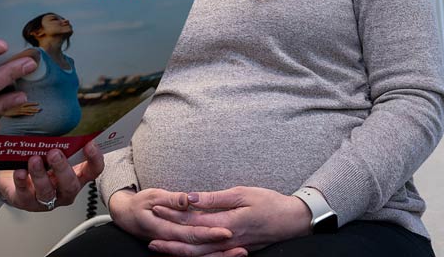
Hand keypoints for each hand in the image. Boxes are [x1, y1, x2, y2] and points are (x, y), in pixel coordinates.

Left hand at [0, 142, 103, 211]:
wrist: (14, 177)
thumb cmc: (39, 160)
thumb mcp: (52, 150)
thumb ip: (61, 140)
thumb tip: (63, 118)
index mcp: (75, 175)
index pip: (92, 170)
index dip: (94, 159)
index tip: (90, 145)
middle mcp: (63, 190)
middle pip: (70, 185)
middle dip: (62, 169)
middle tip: (54, 153)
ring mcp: (46, 199)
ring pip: (47, 192)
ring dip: (41, 175)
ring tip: (34, 160)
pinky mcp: (26, 201)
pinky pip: (25, 194)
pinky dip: (22, 182)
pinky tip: (20, 172)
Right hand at [108, 188, 238, 255]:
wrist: (126, 216)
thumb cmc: (139, 204)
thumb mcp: (152, 195)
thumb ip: (171, 199)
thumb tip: (186, 199)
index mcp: (164, 228)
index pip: (190, 233)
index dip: (209, 233)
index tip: (227, 231)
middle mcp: (171, 241)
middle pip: (199, 250)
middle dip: (221, 250)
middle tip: (242, 248)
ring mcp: (175, 246)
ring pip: (200, 256)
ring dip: (220, 255)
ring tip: (242, 253)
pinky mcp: (180, 246)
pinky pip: (198, 255)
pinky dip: (214, 254)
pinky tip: (229, 252)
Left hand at [149, 186, 310, 254]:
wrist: (294, 221)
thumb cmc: (269, 202)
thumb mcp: (242, 193)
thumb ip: (215, 198)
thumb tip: (191, 198)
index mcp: (227, 222)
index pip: (194, 220)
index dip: (174, 215)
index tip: (156, 208)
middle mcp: (227, 238)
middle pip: (193, 243)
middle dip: (171, 240)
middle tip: (150, 238)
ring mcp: (232, 247)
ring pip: (201, 254)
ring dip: (180, 251)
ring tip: (161, 249)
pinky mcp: (236, 250)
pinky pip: (212, 256)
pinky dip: (196, 256)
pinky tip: (186, 253)